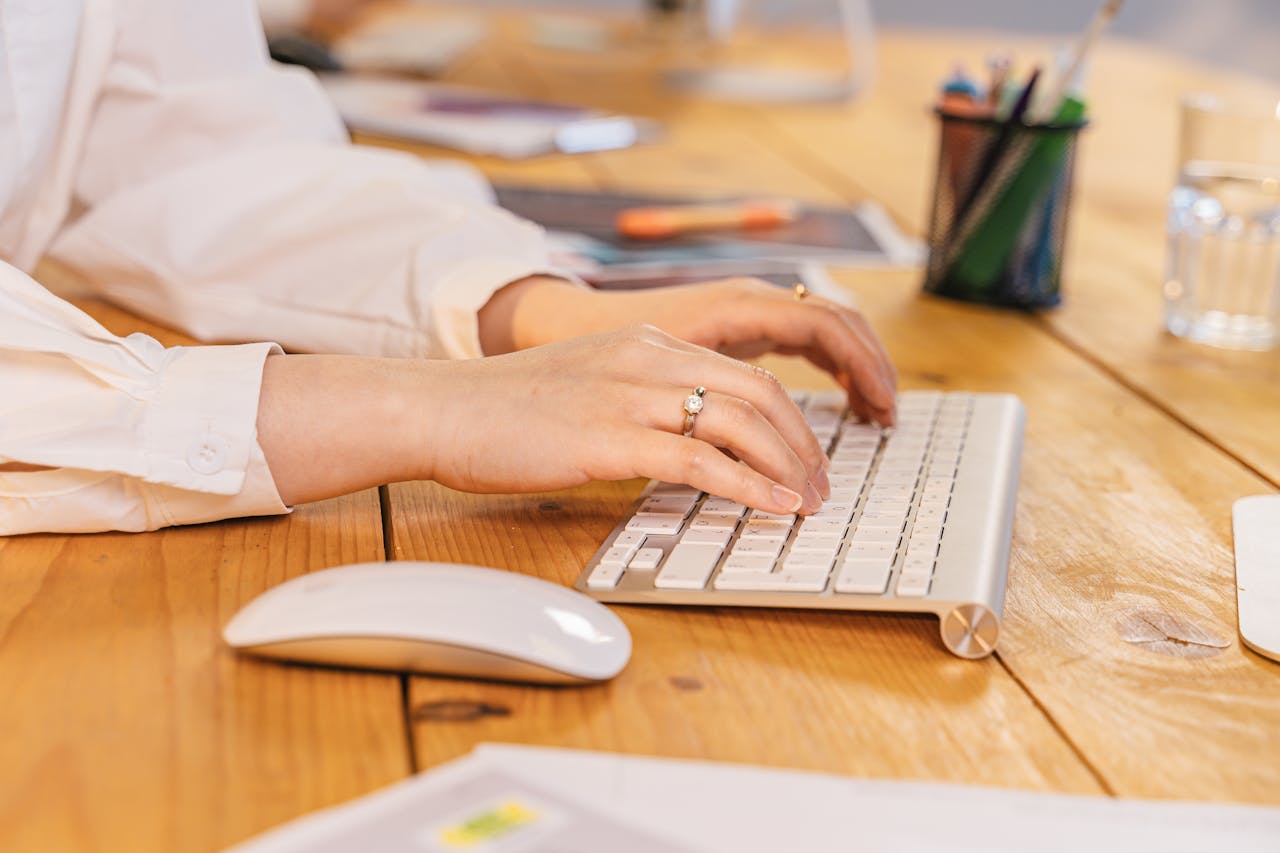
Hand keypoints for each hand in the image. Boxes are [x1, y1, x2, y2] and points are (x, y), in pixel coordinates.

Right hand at [257, 326, 831, 513]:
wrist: (443, 409)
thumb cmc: (504, 410)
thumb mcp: (586, 385)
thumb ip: (638, 400)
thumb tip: (684, 444)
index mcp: (645, 344)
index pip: (741, 372)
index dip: (787, 416)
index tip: (805, 454)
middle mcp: (647, 359)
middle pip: (757, 392)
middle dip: (802, 442)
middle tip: (821, 484)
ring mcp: (629, 395)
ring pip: (740, 420)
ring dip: (787, 465)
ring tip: (808, 502)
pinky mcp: (609, 437)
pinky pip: (699, 458)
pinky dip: (748, 486)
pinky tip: (773, 507)